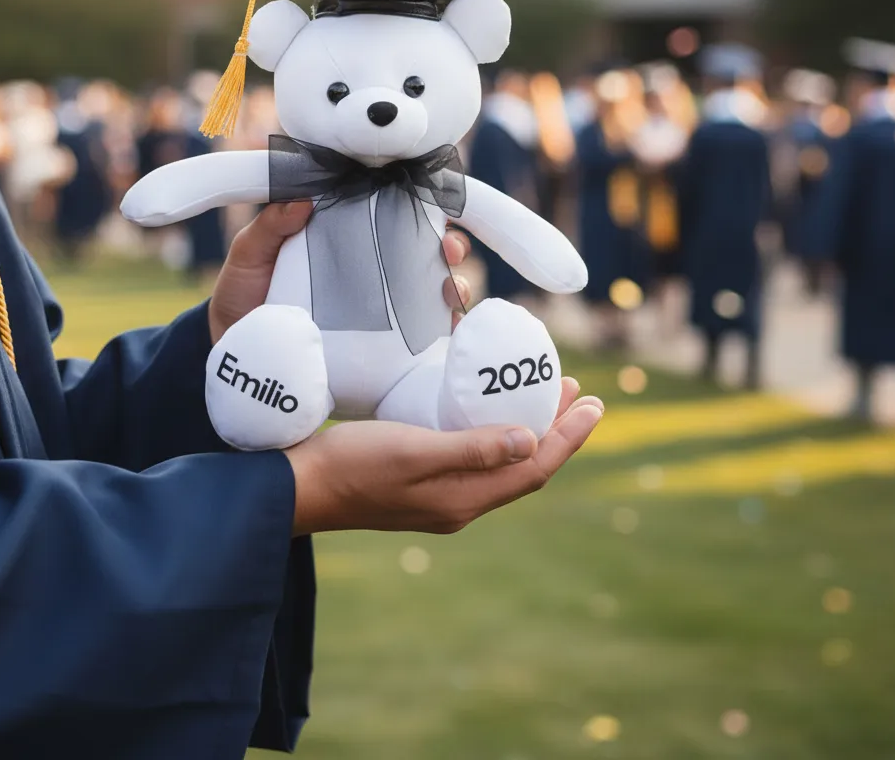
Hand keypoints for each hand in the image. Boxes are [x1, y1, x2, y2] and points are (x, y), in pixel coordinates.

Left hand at [209, 204, 474, 342]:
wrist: (233, 354)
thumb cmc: (243, 298)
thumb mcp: (250, 255)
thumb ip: (270, 227)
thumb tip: (301, 200)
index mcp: (344, 243)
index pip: (390, 219)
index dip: (419, 211)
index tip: (433, 209)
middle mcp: (367, 276)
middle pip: (422, 255)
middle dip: (448, 249)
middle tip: (450, 250)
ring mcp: (375, 314)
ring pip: (429, 296)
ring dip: (451, 288)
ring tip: (450, 291)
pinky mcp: (377, 351)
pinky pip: (418, 341)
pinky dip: (441, 333)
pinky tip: (450, 330)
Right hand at [285, 378, 602, 535]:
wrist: (301, 487)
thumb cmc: (353, 464)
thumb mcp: (414, 451)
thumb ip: (472, 450)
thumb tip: (530, 441)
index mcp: (463, 500)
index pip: (533, 469)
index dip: (568, 437)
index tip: (594, 403)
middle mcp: (459, 503)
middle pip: (524, 468)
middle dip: (556, 431)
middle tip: (576, 391)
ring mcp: (441, 496)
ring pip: (502, 464)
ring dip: (530, 430)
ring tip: (546, 396)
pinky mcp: (423, 483)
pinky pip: (478, 460)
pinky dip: (498, 434)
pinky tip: (491, 413)